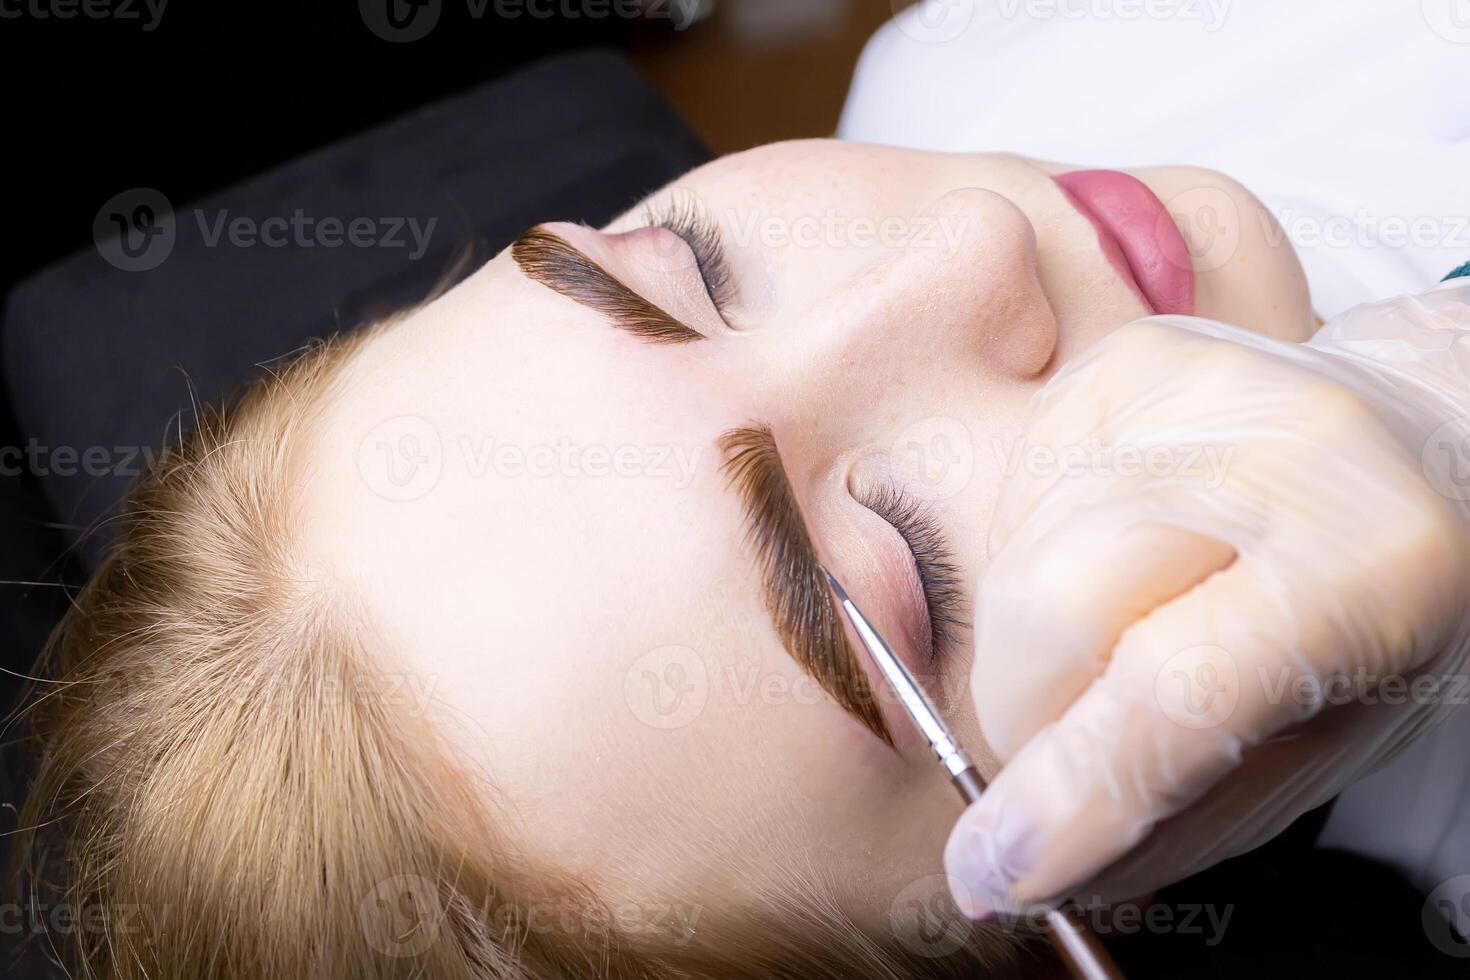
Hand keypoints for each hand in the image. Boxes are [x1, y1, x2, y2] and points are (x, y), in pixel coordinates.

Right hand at [944, 282, 1469, 917]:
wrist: (1414, 454)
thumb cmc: (1369, 625)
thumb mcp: (1315, 755)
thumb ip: (1169, 815)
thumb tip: (1013, 864)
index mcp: (1373, 571)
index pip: (1187, 686)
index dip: (1076, 786)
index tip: (993, 866)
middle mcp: (1291, 451)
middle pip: (1061, 609)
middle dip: (1035, 707)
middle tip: (1077, 732)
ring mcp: (1200, 384)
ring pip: (1019, 559)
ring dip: (1038, 640)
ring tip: (1127, 624)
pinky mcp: (1127, 358)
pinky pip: (1016, 499)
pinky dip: (1038, 559)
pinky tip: (1119, 552)